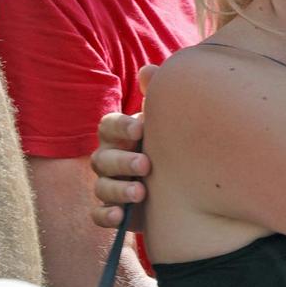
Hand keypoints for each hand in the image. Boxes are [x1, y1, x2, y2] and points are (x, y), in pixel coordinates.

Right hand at [89, 64, 157, 228]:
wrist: (187, 181)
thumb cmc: (172, 141)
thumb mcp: (168, 120)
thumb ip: (157, 95)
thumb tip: (147, 71)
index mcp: (121, 133)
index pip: (108, 125)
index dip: (121, 126)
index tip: (141, 129)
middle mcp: (110, 157)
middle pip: (101, 158)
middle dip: (122, 161)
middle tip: (146, 164)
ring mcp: (110, 184)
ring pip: (100, 186)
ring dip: (118, 189)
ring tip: (140, 192)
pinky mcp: (115, 209)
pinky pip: (98, 214)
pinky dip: (106, 215)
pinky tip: (120, 215)